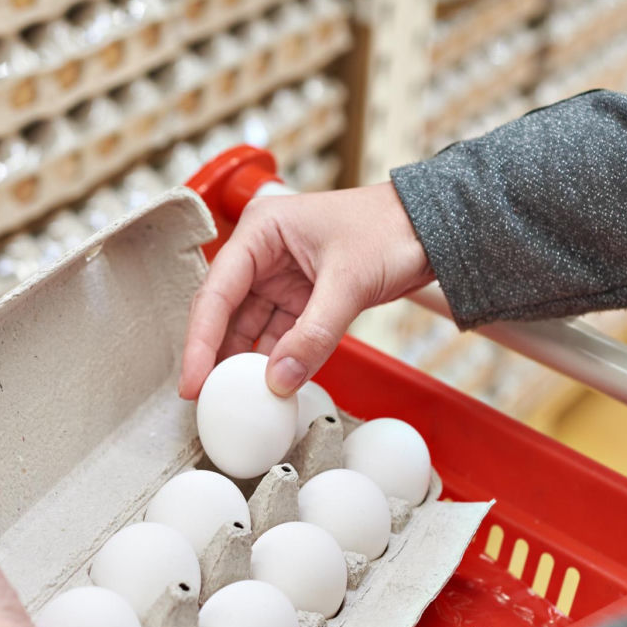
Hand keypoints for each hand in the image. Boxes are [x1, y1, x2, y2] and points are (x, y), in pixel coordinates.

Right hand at [179, 182, 432, 398]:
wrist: (434, 227)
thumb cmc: (391, 229)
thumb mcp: (350, 282)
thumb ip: (314, 334)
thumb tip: (279, 381)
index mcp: (260, 231)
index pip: (216, 291)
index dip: (200, 340)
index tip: (192, 381)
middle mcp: (260, 253)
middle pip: (223, 312)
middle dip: (214, 355)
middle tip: (203, 399)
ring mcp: (278, 277)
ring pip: (246, 327)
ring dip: (242, 362)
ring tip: (234, 399)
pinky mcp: (298, 298)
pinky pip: (275, 335)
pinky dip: (271, 361)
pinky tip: (267, 387)